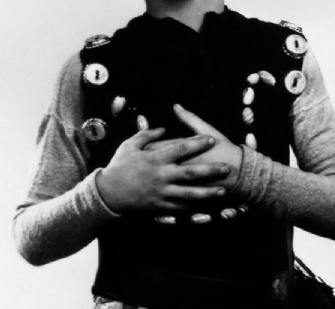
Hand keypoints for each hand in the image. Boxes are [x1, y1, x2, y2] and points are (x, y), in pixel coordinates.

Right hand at [96, 127, 231, 213]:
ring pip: (189, 194)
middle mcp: (161, 176)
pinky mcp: (159, 207)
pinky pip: (179, 208)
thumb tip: (164, 127)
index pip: (181, 148)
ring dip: (208, 192)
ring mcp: (161, 193)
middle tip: (228, 168)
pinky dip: (194, 207)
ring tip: (223, 190)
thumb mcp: (129, 145)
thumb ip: (147, 134)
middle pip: (191, 172)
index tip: (212, 139)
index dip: (198, 143)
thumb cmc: (118, 167)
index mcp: (155, 159)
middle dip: (211, 170)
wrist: (107, 194)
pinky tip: (206, 206)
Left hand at [144, 104, 242, 189]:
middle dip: (143, 164)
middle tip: (138, 162)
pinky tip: (156, 193)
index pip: (154, 147)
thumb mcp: (207, 131)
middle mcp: (176, 168)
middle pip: (152, 166)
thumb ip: (190, 119)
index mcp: (179, 152)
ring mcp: (179, 184)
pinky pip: (168, 197)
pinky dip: (161, 195)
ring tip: (145, 178)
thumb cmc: (223, 149)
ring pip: (157, 183)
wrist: (239, 173)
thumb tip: (176, 107)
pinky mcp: (186, 196)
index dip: (147, 146)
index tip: (143, 146)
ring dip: (150, 181)